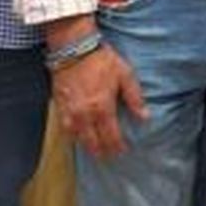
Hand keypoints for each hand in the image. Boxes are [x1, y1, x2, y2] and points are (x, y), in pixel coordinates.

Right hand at [51, 42, 148, 158]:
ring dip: (87, 146)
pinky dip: (73, 136)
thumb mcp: (124, 74)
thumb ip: (134, 97)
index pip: (111, 136)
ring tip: (94, 150)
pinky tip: (78, 136)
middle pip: (93, 143)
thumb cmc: (101, 59)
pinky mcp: (60, 108)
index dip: (117, 146)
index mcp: (102, 108)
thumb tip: (145, 117)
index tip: (122, 151)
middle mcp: (85, 115)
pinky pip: (66, 130)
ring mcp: (70, 113)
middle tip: (108, 156)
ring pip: (78, 140)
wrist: (74, 48)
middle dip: (102, 152)